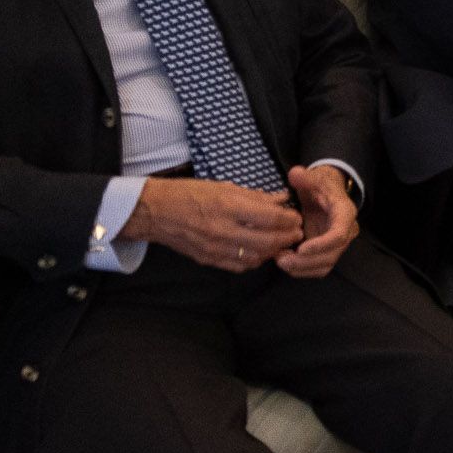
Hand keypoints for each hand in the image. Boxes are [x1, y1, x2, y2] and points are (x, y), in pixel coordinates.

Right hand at [121, 176, 304, 271]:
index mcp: (228, 206)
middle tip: (295, 232)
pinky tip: (260, 251)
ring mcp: (215, 248)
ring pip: (257, 257)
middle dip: (287, 237)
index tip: (295, 217)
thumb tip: (281, 199)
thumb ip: (255, 196)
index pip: (271, 218)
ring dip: (273, 251)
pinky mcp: (209, 259)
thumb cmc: (190, 194)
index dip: (289, 219)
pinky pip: (240, 266)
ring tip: (280, 242)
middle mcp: (223, 229)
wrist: (157, 212)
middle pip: (268, 241)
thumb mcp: (224, 187)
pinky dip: (255, 260)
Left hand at [279, 165, 358, 276]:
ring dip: (302, 268)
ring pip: (325, 265)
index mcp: (345, 213)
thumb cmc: (321, 185)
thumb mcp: (314, 178)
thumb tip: (295, 174)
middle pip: (331, 255)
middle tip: (281, 259)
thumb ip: (304, 177)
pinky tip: (285, 262)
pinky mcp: (328, 252)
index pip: (339, 234)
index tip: (300, 249)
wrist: (326, 193)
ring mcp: (338, 244)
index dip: (321, 244)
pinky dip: (302, 270)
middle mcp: (346, 232)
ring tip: (280, 260)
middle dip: (306, 261)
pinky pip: (319, 268)